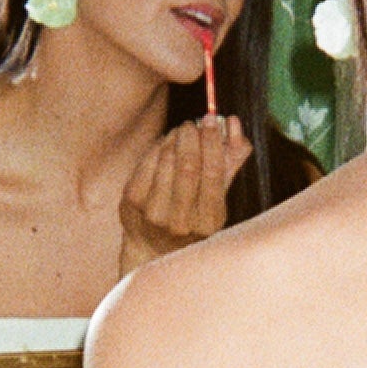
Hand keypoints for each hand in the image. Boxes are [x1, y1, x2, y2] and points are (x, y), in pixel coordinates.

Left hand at [118, 115, 252, 268]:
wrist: (153, 247)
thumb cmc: (192, 217)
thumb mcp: (216, 197)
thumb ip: (230, 161)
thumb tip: (235, 124)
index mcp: (208, 222)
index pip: (214, 173)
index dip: (214, 142)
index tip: (214, 120)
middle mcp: (181, 222)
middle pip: (188, 166)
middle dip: (192, 137)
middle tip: (194, 123)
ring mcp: (153, 214)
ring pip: (166, 162)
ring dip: (174, 139)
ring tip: (181, 132)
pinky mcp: (132, 202)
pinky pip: (147, 163)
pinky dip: (158, 147)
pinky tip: (165, 144)